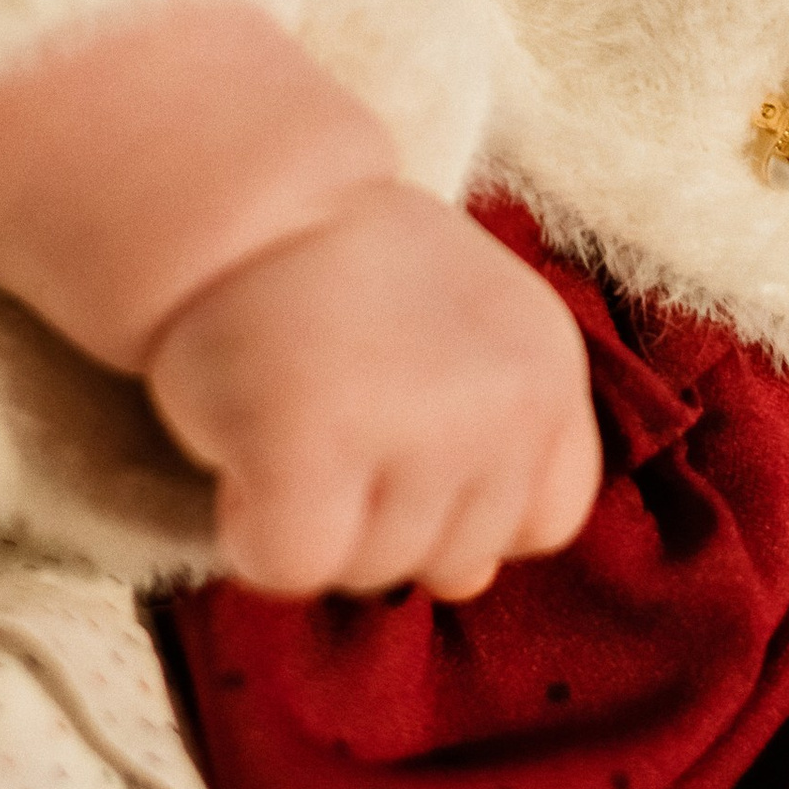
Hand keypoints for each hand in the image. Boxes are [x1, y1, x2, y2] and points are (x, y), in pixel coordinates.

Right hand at [147, 180, 600, 597]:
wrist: (241, 206)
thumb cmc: (345, 282)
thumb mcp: (454, 349)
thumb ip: (481, 460)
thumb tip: (468, 582)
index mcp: (547, 371)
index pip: (545, 522)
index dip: (466, 502)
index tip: (406, 435)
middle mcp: (502, 403)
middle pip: (454, 562)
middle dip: (383, 513)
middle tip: (335, 411)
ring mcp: (415, 427)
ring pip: (373, 573)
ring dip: (317, 520)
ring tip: (293, 417)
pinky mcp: (312, 446)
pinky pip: (292, 567)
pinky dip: (252, 532)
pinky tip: (248, 451)